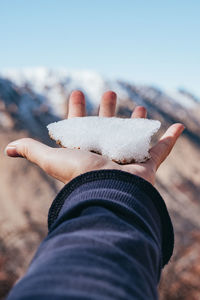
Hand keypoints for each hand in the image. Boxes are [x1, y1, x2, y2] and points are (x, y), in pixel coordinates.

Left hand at [4, 90, 183, 184]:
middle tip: (109, 91)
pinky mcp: (147, 163)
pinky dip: (171, 137)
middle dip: (108, 107)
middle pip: (107, 124)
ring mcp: (128, 156)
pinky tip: (177, 125)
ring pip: (134, 133)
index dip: (76, 109)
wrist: (109, 192)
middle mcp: (106, 151)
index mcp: (86, 148)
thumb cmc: (81, 175)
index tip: (76, 92)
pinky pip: (162, 148)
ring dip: (137, 119)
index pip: (80, 124)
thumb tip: (7, 150)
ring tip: (140, 104)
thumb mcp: (52, 159)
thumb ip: (32, 151)